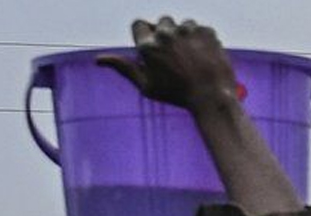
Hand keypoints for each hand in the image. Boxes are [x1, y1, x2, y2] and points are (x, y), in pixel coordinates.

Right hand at [99, 17, 239, 111]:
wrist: (212, 98)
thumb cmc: (176, 95)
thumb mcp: (146, 86)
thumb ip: (124, 68)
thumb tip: (98, 60)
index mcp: (148, 46)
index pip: (139, 24)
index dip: (146, 36)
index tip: (154, 48)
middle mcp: (166, 33)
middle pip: (161, 22)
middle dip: (166, 34)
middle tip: (175, 56)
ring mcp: (187, 30)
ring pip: (182, 24)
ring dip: (184, 36)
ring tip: (191, 59)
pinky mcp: (206, 31)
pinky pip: (200, 29)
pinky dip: (201, 40)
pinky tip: (204, 58)